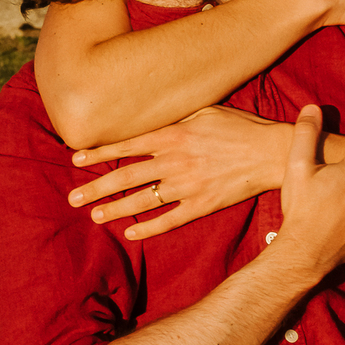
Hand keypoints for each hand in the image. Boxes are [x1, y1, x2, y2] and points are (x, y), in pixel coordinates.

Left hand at [68, 106, 288, 239]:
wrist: (272, 153)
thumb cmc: (239, 127)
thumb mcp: (204, 110)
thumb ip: (174, 117)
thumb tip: (149, 116)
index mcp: (174, 135)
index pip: (127, 146)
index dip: (99, 154)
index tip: (76, 161)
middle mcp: (175, 161)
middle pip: (126, 176)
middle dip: (96, 188)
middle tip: (72, 199)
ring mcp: (188, 185)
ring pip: (143, 200)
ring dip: (116, 209)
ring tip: (94, 216)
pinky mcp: (202, 205)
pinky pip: (170, 219)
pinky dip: (150, 228)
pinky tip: (131, 233)